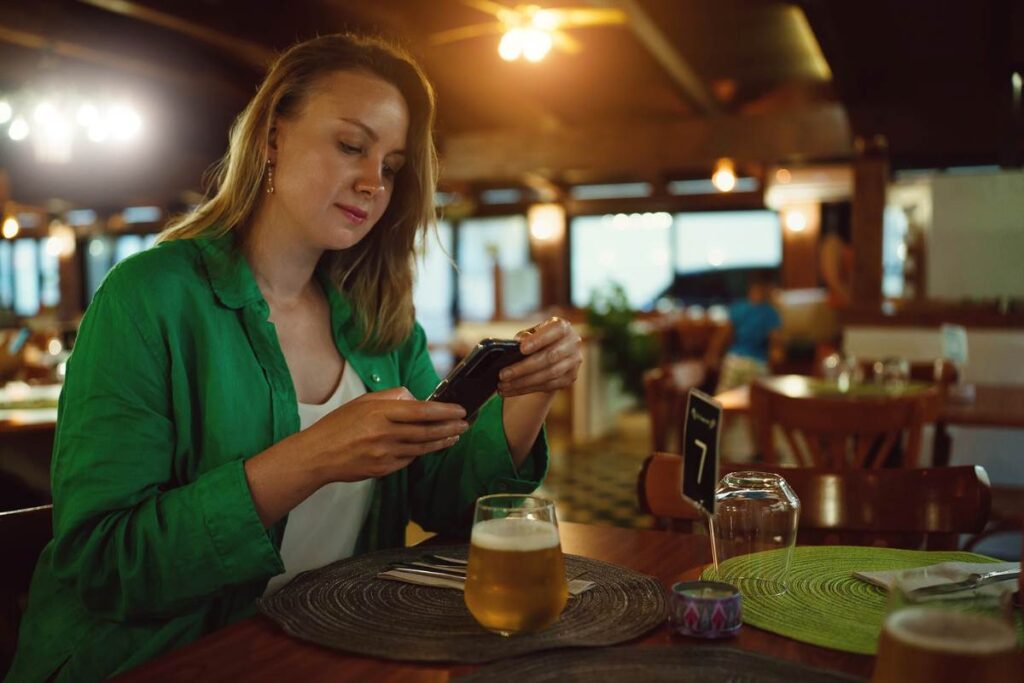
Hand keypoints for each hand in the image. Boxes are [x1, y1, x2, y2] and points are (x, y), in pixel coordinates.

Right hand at [301, 387, 467, 481]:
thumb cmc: (338, 425)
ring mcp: (384, 454)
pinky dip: (421, 453)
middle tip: (465, 425)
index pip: (421, 411)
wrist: (317, 455)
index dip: (445, 411)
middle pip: (427, 431)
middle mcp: (384, 433)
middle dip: (450, 428)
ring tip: (454, 436)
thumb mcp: (362, 402)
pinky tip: (430, 447)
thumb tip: (416, 398)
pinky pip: (408, 460)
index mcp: (379, 412)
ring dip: (442, 442)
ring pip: (422, 448)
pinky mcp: (383, 469)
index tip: (460, 410)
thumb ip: (391, 397)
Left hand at [497, 317, 582, 396]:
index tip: (522, 349)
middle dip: (524, 368)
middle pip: (549, 357)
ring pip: (548, 375)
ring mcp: (574, 362)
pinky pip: (548, 386)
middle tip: (503, 374)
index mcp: (563, 327)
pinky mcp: (570, 378)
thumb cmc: (538, 340)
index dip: (539, 340)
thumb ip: (525, 336)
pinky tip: (511, 390)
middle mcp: (573, 343)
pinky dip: (527, 389)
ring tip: (504, 385)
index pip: (555, 330)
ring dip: (523, 382)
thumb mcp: (531, 333)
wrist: (553, 353)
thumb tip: (520, 342)